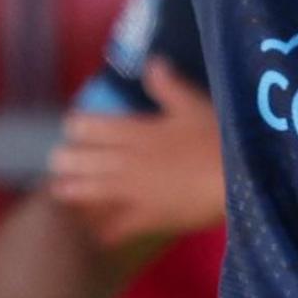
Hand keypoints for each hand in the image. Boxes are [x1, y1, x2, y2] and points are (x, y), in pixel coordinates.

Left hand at [46, 58, 224, 246]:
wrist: (238, 177)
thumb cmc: (218, 136)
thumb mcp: (193, 104)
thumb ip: (168, 85)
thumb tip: (151, 62)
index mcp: (136, 130)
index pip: (90, 126)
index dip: (77, 127)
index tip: (72, 128)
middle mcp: (127, 160)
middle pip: (82, 159)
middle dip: (67, 160)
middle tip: (59, 162)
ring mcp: (134, 191)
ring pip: (90, 191)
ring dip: (73, 192)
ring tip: (60, 193)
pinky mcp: (147, 218)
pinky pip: (118, 227)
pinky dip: (106, 231)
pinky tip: (97, 235)